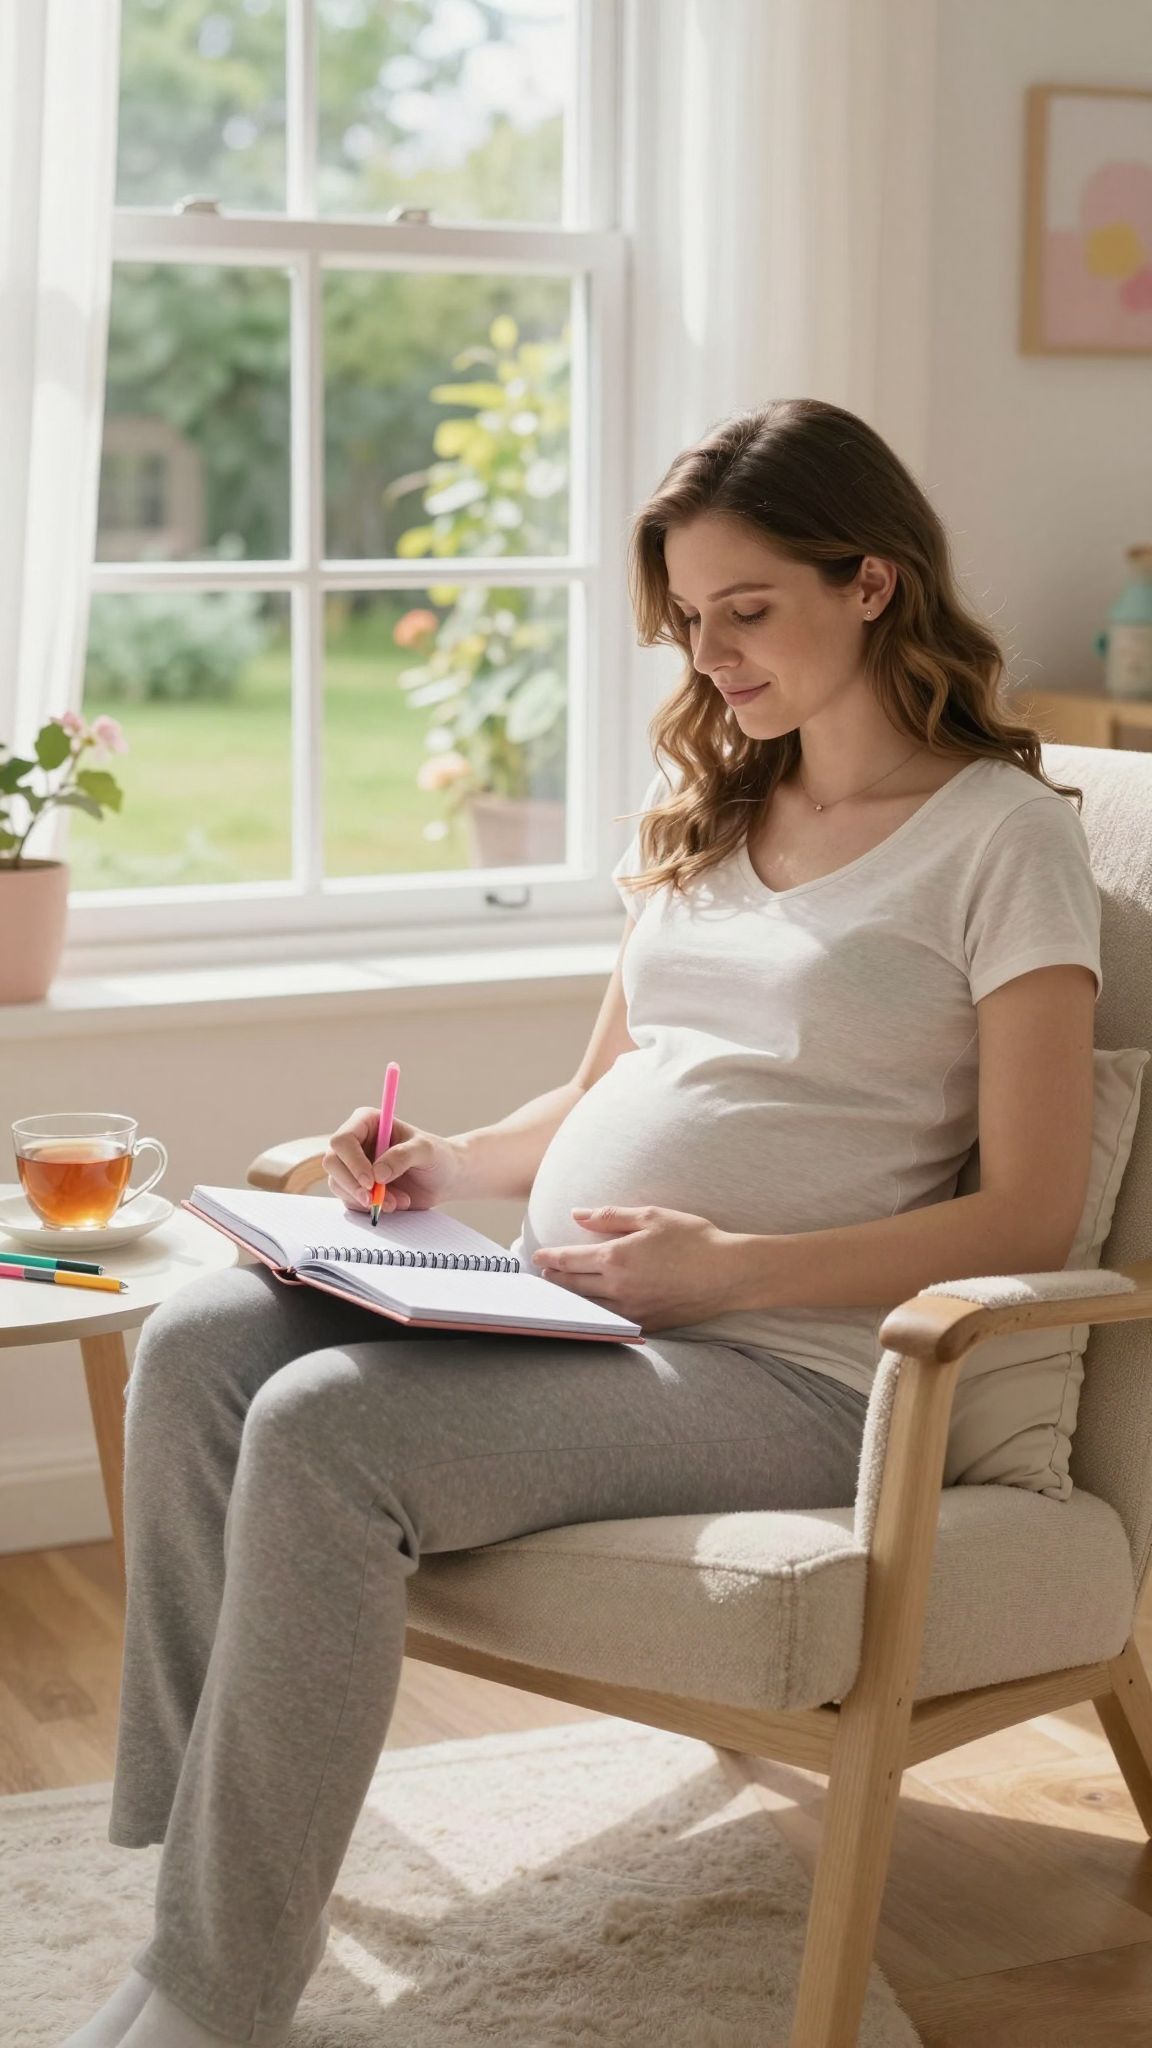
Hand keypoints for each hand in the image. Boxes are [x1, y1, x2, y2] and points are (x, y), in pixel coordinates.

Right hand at [323, 1110, 465, 1215]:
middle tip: (376, 1200)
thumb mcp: (426, 1151)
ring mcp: (353, 1165)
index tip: (371, 1181)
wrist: (445, 1178)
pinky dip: (370, 1207)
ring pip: (338, 1184)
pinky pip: (349, 1200)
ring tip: (399, 1201)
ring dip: (366, 1199)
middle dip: (353, 1185)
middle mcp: (356, 1142)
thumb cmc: (438, 1156)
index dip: (352, 1161)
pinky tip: (395, 1203)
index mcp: (367, 1122)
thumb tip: (376, 1174)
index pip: (342, 1140)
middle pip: (332, 1162)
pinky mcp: (357, 1186)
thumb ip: (403, 1156)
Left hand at [530, 1204, 746, 1331]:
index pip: (570, 1260)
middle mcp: (618, 1288)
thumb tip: (577, 1215)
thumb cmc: (694, 1239)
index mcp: (616, 1258)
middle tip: (543, 1274)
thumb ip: (610, 1216)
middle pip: (572, 1287)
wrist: (729, 1274)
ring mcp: (632, 1310)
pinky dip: (594, 1315)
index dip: (550, 1258)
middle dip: (554, 1279)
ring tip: (559, 1292)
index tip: (537, 1257)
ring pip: (588, 1308)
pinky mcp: (647, 1324)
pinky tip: (591, 1310)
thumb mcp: (651, 1216)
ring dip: (569, 1300)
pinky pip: (611, 1322)